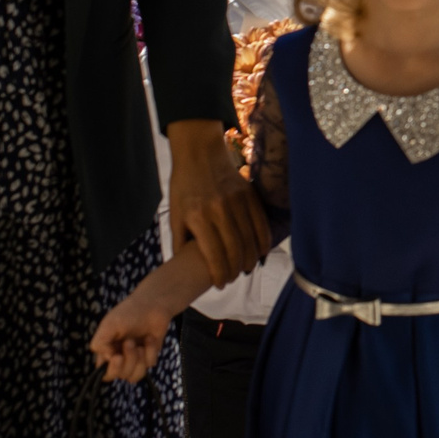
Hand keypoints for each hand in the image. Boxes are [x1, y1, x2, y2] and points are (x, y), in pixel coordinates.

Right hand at [90, 289, 175, 384]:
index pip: (104, 374)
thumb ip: (100, 343)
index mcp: (106, 352)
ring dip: (139, 360)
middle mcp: (120, 359)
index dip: (111, 370)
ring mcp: (136, 359)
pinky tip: (150, 338)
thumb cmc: (128, 313)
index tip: (118, 356)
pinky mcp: (150, 356)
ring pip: (135, 376)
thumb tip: (108, 359)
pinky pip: (150, 364)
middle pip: (121, 375)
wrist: (152, 304)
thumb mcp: (109, 324)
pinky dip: (151, 350)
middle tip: (130, 342)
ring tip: (140, 343)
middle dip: (128, 361)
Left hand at [167, 122, 269, 286]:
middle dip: (235, 270)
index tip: (220, 284)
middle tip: (233, 278)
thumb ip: (179, 241)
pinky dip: (263, 240)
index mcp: (198, 217)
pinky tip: (261, 251)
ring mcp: (237, 201)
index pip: (214, 255)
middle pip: (235, 249)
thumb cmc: (184, 185)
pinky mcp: (249, 194)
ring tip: (245, 268)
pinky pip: (261, 222)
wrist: (199, 153)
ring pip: (250, 238)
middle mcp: (219, 210)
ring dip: (250, 258)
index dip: (219, 274)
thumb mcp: (175, 214)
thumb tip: (183, 265)